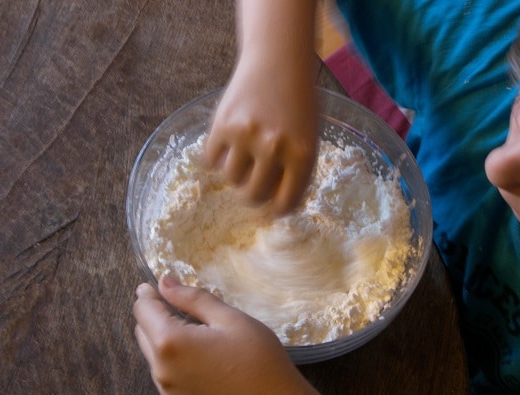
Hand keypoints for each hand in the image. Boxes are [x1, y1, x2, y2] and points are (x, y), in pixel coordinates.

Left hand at [133, 276, 304, 394]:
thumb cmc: (259, 359)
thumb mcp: (229, 318)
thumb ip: (191, 298)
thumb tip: (164, 282)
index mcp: (171, 343)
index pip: (144, 310)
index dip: (148, 294)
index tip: (153, 286)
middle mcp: (162, 372)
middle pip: (143, 334)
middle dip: (155, 318)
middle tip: (182, 310)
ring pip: (155, 359)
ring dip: (166, 344)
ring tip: (200, 340)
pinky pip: (168, 382)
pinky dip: (177, 368)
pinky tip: (205, 366)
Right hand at [203, 0, 317, 214]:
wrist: (278, 59)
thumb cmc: (298, 102)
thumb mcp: (309, 138)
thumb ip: (295, 171)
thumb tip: (273, 205)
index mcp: (302, 155)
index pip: (285, 203)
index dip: (275, 210)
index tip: (269, 209)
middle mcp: (274, 149)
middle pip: (252, 195)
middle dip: (251, 195)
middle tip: (251, 186)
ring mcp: (246, 136)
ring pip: (230, 178)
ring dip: (235, 173)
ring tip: (242, 156)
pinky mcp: (222, 125)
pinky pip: (211, 159)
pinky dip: (216, 158)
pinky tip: (226, 145)